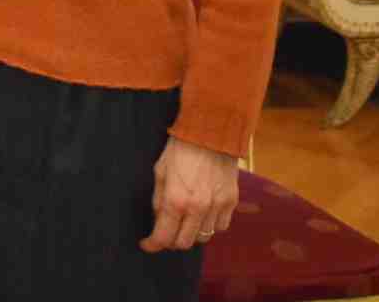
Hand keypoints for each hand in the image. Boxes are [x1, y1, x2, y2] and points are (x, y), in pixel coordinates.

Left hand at [142, 135, 237, 250]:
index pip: (163, 237)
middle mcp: (198, 208)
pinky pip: (221, 226)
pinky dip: (211, 225)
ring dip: (192, 233)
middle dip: (172, 240)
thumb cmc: (180, 150)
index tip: (146, 244)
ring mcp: (217, 206)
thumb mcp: (160, 172)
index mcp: (176, 201)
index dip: (152, 244)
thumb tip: (158, 220)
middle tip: (165, 231)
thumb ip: (159, 200)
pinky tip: (203, 214)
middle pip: (184, 243)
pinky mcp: (231, 202)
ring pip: (204, 237)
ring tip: (185, 220)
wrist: (211, 134)